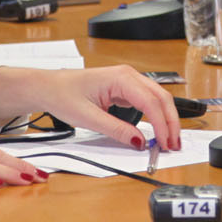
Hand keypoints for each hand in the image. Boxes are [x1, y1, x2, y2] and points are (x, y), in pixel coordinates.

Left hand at [0, 63, 182, 150]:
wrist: (48, 87)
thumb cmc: (62, 95)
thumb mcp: (88, 118)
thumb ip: (116, 130)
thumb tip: (139, 141)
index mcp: (121, 78)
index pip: (151, 103)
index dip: (162, 125)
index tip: (165, 144)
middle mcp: (128, 75)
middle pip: (162, 98)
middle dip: (171, 122)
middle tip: (174, 145)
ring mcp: (128, 81)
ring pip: (158, 99)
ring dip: (166, 119)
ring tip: (170, 140)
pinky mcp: (125, 89)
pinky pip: (148, 101)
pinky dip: (156, 116)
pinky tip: (159, 130)